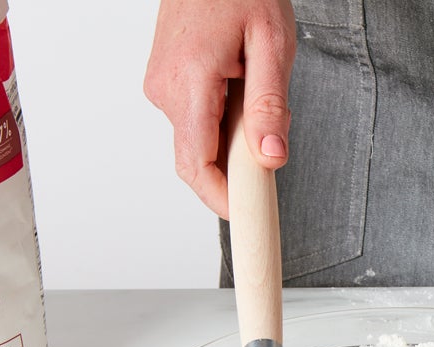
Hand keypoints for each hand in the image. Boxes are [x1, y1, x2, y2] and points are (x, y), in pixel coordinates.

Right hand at [144, 0, 295, 217]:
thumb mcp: (271, 43)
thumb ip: (270, 104)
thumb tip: (271, 156)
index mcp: (189, 83)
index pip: (197, 165)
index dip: (222, 200)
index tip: (248, 216)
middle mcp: (165, 90)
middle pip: (198, 158)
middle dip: (236, 168)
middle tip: (271, 149)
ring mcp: (161, 87)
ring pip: (199, 139)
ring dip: (232, 138)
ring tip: (258, 96)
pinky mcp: (166, 82)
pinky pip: (195, 119)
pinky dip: (221, 120)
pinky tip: (241, 89)